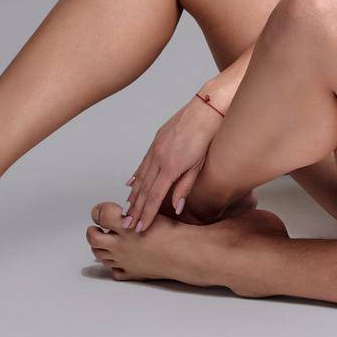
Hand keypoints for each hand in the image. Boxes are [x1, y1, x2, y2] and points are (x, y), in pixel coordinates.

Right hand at [121, 90, 225, 233]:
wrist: (207, 109)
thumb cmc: (208, 136)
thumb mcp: (199, 165)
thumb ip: (185, 187)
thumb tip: (176, 208)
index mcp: (170, 167)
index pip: (154, 197)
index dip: (146, 214)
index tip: (140, 227)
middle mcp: (159, 158)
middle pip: (143, 189)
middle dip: (135, 209)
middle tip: (128, 224)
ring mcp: (156, 148)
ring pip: (141, 176)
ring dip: (133, 195)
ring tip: (128, 209)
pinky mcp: (157, 141)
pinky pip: (143, 163)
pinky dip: (136, 176)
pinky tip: (131, 184)